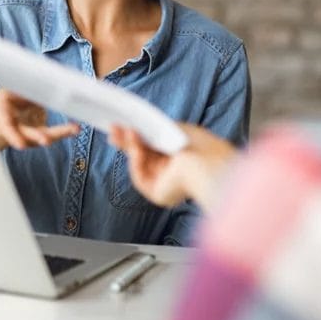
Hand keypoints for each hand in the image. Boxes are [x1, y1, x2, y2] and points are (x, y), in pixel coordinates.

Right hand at [0, 89, 79, 149]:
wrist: (5, 109)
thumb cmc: (7, 98)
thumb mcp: (9, 88)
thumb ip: (22, 84)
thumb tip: (39, 72)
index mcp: (2, 115)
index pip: (6, 127)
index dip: (12, 136)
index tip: (21, 145)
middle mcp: (15, 127)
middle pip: (26, 135)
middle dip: (36, 137)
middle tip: (46, 140)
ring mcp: (28, 132)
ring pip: (43, 136)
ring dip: (59, 133)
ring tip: (74, 128)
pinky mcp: (40, 133)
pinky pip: (52, 133)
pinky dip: (65, 130)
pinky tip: (75, 127)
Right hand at [108, 123, 237, 210]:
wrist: (208, 164)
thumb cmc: (200, 145)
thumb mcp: (176, 129)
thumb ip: (156, 128)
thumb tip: (139, 126)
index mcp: (180, 158)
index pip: (155, 148)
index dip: (139, 137)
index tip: (125, 124)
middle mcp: (172, 173)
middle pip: (143, 157)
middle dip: (127, 141)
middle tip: (113, 127)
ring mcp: (164, 185)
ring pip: (139, 165)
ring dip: (131, 146)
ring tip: (126, 130)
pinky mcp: (158, 194)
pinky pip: (140, 176)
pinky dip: (136, 160)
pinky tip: (137, 148)